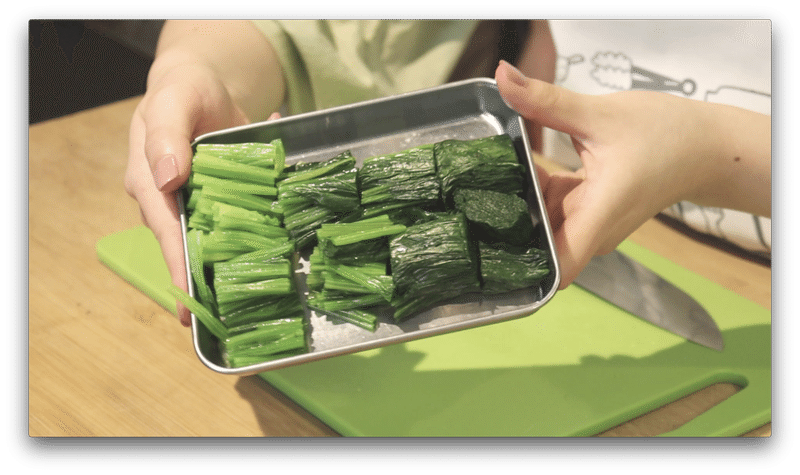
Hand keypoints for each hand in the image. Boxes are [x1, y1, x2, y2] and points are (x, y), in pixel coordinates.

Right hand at [124, 63, 251, 324]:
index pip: (165, 232)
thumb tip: (168, 178)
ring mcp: (198, 204)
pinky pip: (237, 223)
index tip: (190, 304)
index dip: (178, 268)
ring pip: (214, 240)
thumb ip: (166, 136)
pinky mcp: (222, 202)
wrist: (203, 84)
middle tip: (227, 318)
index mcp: (151, 184)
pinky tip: (276, 255)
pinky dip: (254, 236)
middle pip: (188, 246)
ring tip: (255, 300)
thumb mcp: (172, 103)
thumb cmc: (182, 91)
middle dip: (205, 281)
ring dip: (232, 266)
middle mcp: (172, 202)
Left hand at [494, 60, 769, 288]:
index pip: (557, 269)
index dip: (521, 264)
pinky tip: (523, 167)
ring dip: (520, 203)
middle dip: (507, 223)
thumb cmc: (666, 134)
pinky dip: (538, 192)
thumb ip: (546, 100)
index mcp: (598, 217)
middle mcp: (593, 232)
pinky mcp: (591, 214)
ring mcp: (591, 226)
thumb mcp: (600, 114)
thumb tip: (502, 74)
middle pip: (538, 243)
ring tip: (494, 173)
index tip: (490, 241)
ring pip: (542, 224)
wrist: (706, 148)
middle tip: (476, 191)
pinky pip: (553, 210)